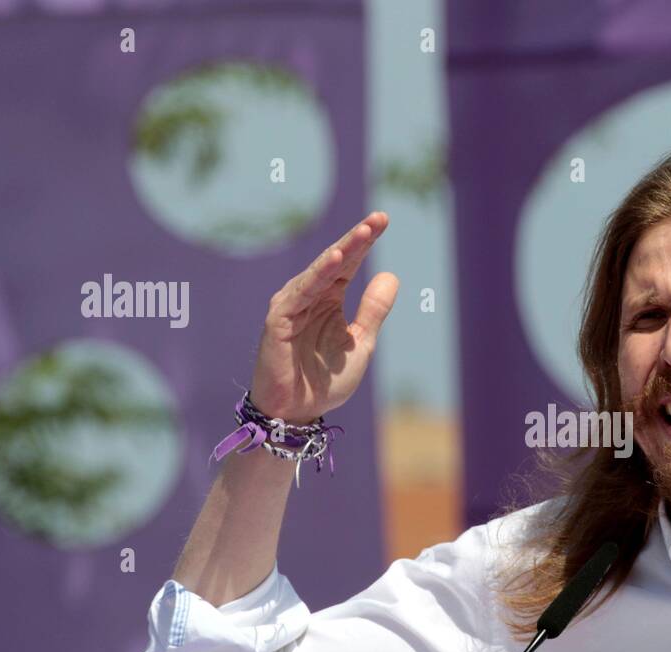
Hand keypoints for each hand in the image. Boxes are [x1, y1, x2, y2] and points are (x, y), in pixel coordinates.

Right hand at [249, 211, 397, 423]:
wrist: (297, 413)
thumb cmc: (325, 380)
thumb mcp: (361, 343)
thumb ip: (373, 310)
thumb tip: (391, 274)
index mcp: (329, 298)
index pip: (349, 263)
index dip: (365, 242)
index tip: (383, 220)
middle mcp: (310, 295)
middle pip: (335, 260)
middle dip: (357, 239)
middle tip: (379, 219)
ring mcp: (292, 305)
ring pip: (319, 272)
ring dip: (341, 252)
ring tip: (363, 233)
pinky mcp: (279, 320)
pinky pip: (301, 293)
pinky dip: (317, 276)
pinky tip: (335, 260)